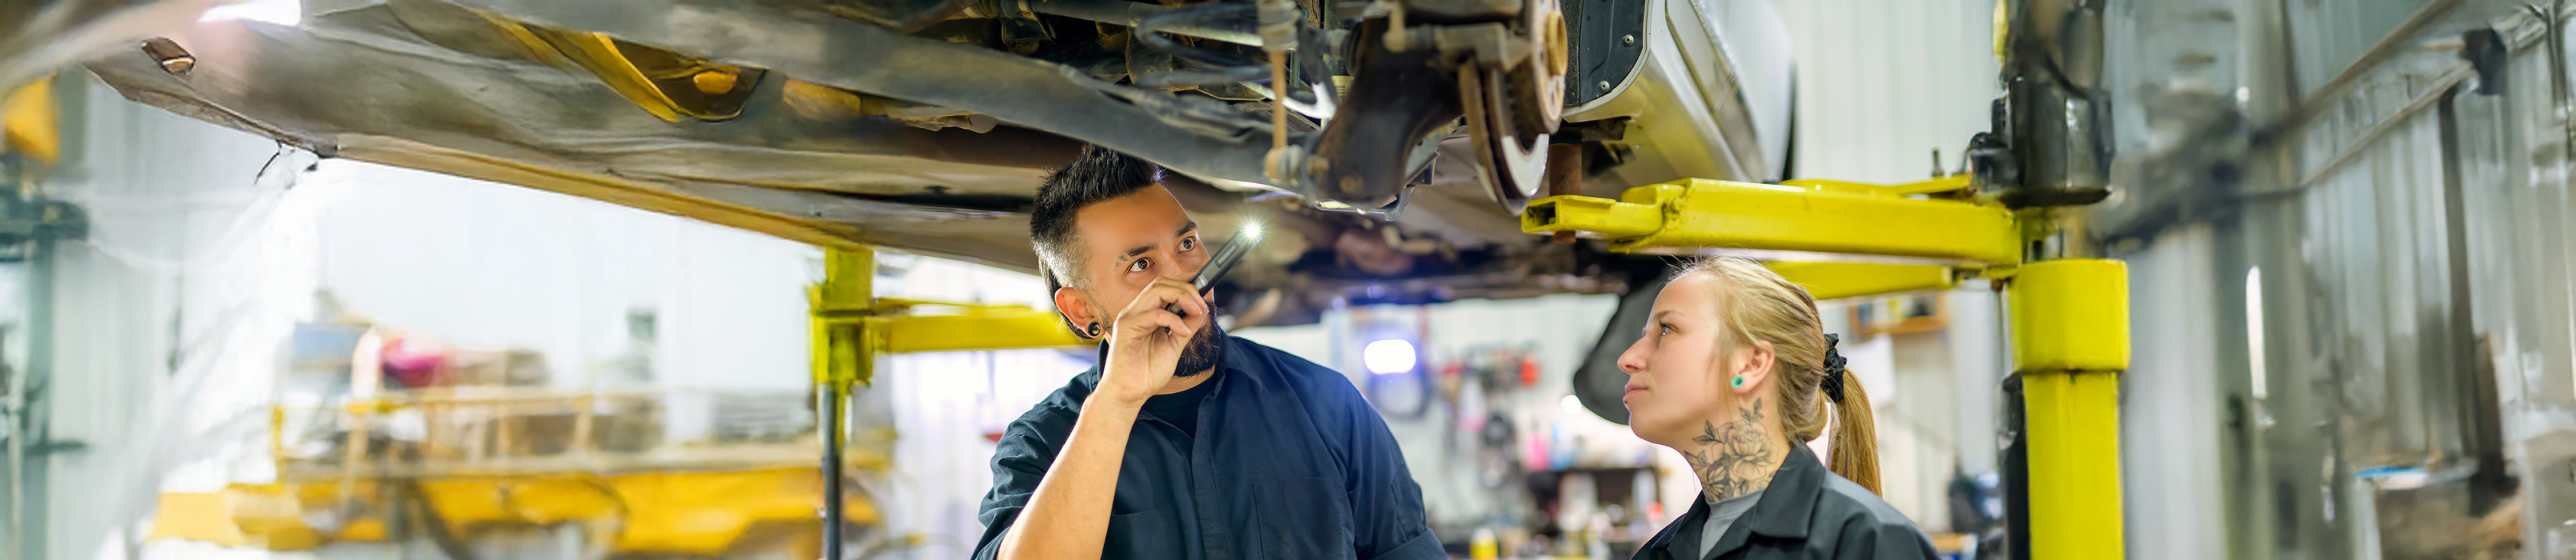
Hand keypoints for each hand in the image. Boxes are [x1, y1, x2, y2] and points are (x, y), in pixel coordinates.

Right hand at [1097, 277, 1209, 407]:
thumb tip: (1203, 309)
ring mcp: (1129, 317)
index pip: (1164, 285)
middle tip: (1202, 304)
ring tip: (1197, 311)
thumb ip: (1187, 326)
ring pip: (1156, 290)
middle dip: (1186, 288)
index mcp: (1146, 312)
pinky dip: (1174, 320)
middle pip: (1161, 283)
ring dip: (1182, 297)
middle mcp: (1136, 311)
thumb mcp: (1175, 345)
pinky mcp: (1126, 328)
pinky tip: (1183, 333)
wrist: (1129, 394)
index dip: (1184, 281)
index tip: (1205, 285)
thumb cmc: (1147, 372)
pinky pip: (1154, 314)